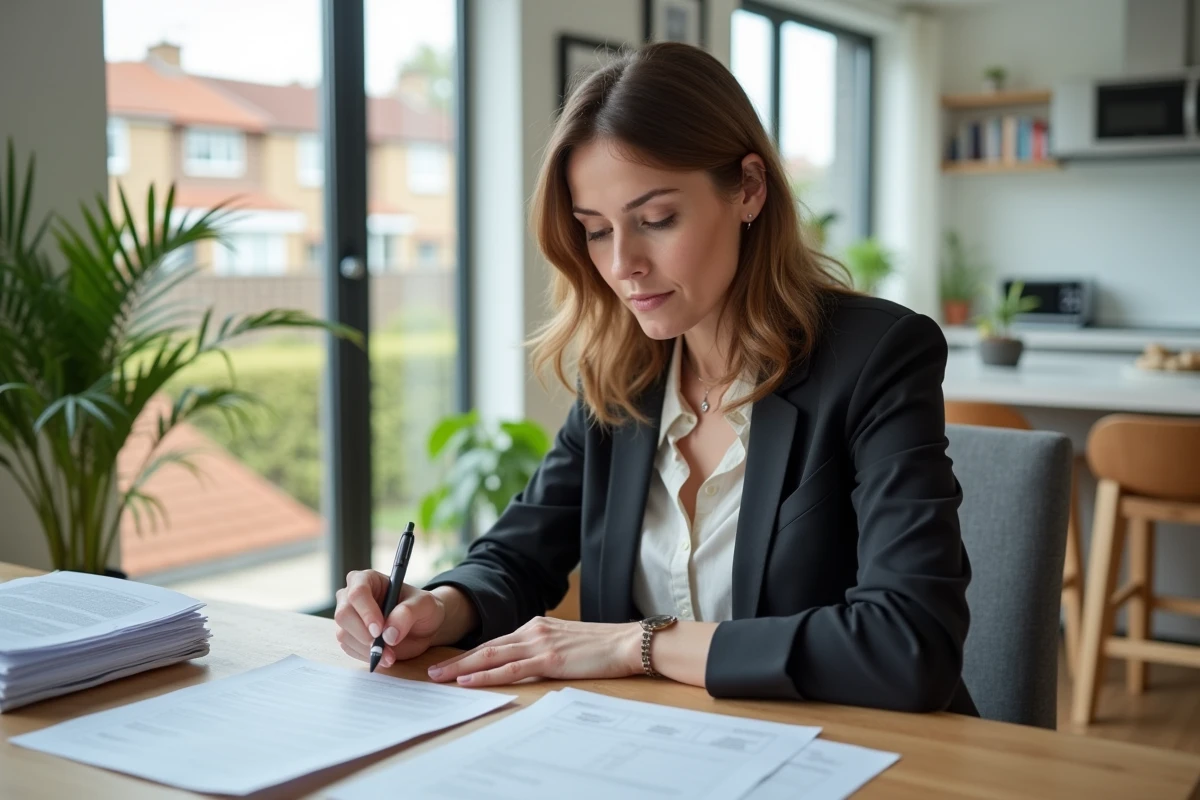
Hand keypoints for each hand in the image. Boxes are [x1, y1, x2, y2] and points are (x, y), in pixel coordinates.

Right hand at [334, 570, 445, 667]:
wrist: (422, 627)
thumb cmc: (422, 608)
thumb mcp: (424, 605)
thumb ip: (407, 614)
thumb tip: (388, 634)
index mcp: (368, 579)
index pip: (358, 592)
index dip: (366, 612)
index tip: (379, 630)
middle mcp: (351, 595)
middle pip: (344, 614)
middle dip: (364, 634)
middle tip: (386, 648)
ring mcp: (348, 617)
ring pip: (344, 634)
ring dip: (367, 649)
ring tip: (391, 655)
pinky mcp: (348, 636)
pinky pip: (349, 648)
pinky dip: (366, 656)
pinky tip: (383, 656)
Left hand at [426, 616, 642, 686]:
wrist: (628, 642)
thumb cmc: (602, 647)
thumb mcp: (567, 643)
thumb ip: (544, 649)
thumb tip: (527, 663)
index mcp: (537, 626)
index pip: (496, 642)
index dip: (470, 653)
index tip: (450, 662)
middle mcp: (533, 631)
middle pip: (486, 647)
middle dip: (456, 660)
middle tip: (431, 670)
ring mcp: (539, 644)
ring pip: (491, 656)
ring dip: (461, 667)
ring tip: (439, 676)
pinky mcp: (548, 660)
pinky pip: (510, 669)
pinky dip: (485, 675)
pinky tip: (468, 680)